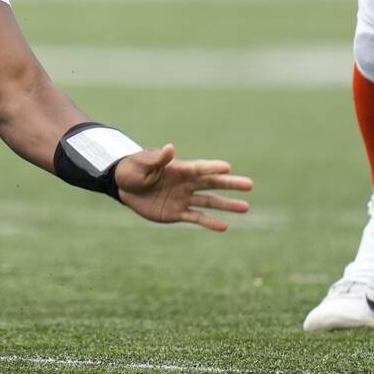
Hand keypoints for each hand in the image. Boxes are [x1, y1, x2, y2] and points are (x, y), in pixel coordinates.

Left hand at [111, 146, 252, 229]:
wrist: (123, 187)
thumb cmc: (132, 170)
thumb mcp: (142, 164)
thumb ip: (158, 159)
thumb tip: (170, 147)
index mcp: (178, 169)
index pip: (198, 168)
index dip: (212, 168)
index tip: (228, 168)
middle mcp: (185, 183)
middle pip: (211, 183)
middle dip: (230, 184)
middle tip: (249, 185)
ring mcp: (183, 198)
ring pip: (209, 202)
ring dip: (226, 205)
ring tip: (245, 208)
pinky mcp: (177, 212)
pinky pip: (196, 218)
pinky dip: (209, 222)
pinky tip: (224, 226)